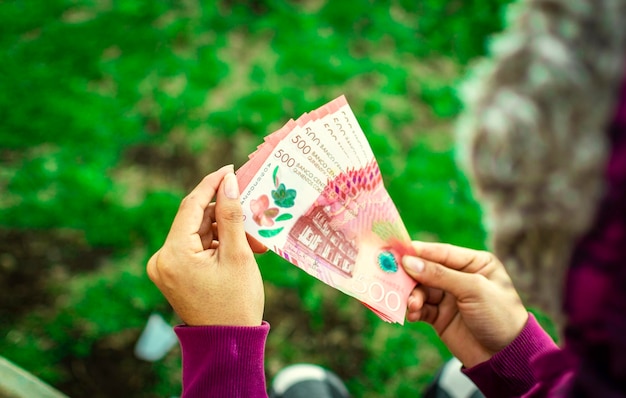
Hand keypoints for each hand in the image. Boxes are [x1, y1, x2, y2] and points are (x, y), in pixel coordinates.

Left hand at [147, 165, 266, 326]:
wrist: (228, 345)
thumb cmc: (236, 302)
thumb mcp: (238, 255)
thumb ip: (232, 215)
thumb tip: (228, 181)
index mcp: (173, 254)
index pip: (191, 206)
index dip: (212, 184)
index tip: (230, 169)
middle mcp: (162, 259)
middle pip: (196, 220)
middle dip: (227, 216)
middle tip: (255, 212)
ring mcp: (165, 268)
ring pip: (199, 234)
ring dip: (226, 233)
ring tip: (255, 241)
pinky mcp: (173, 275)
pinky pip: (197, 248)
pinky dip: (219, 246)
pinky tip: (242, 250)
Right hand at [402, 242, 527, 367]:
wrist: (506, 357)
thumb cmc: (499, 315)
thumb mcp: (473, 289)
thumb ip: (440, 275)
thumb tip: (408, 262)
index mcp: (475, 263)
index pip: (443, 252)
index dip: (420, 251)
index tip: (398, 251)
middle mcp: (460, 277)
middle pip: (427, 270)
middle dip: (412, 276)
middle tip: (395, 278)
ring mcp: (449, 297)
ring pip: (421, 290)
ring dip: (413, 296)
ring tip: (412, 305)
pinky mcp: (440, 316)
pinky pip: (421, 308)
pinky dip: (414, 310)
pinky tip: (413, 315)